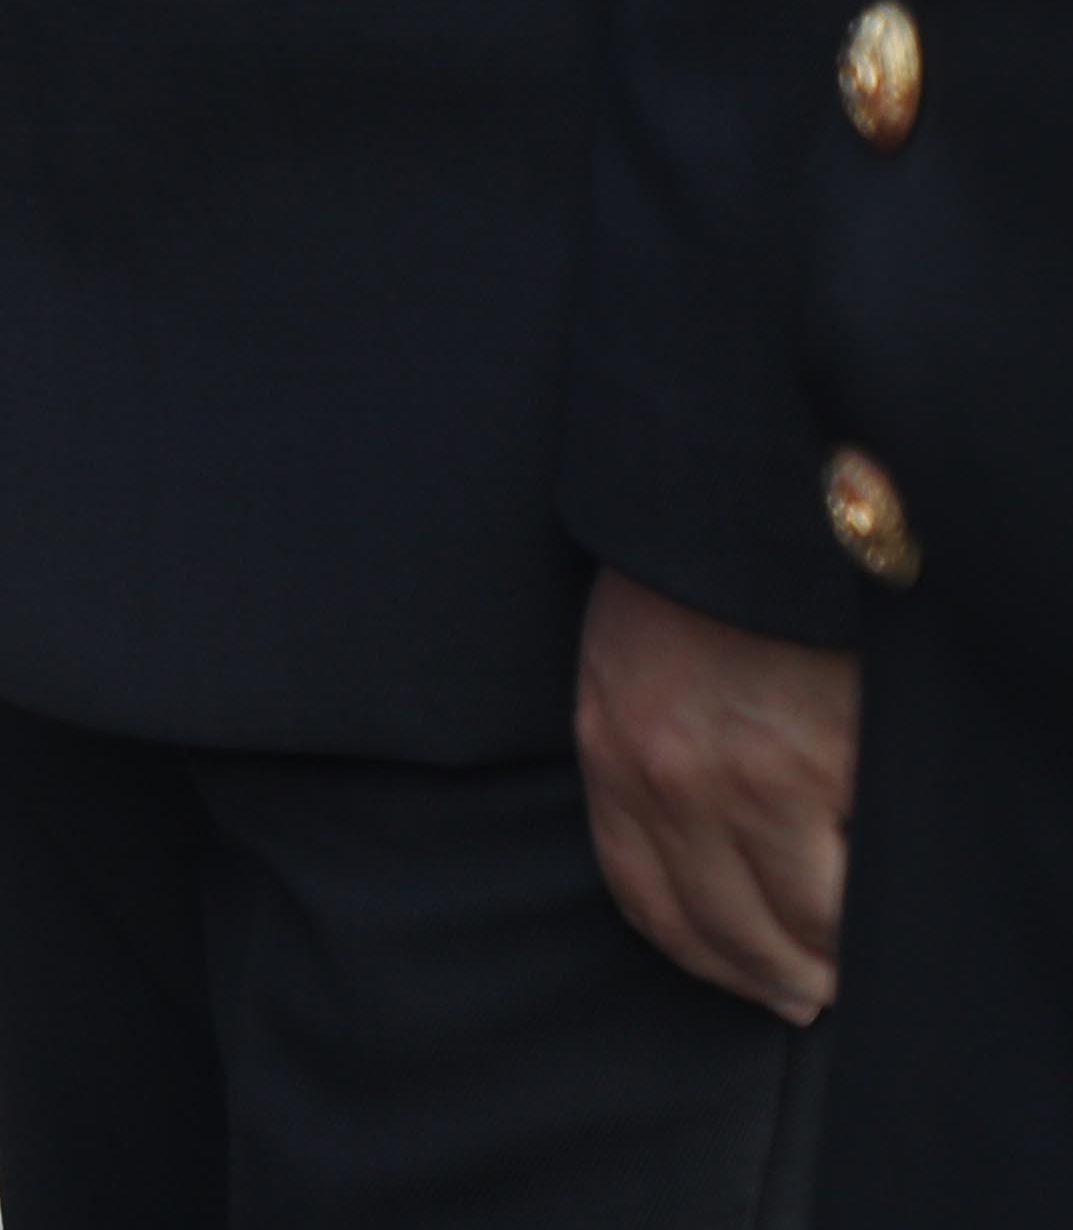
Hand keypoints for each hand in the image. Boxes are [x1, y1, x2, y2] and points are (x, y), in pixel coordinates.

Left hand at [575, 568, 853, 1022]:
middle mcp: (668, 778)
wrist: (741, 501)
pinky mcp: (826, 766)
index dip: (700, 953)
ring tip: (860, 961)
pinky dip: (873, 906)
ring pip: (800, 921)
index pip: (642, 893)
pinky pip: (855, 877)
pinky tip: (884, 905)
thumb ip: (648, 749)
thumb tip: (702, 850)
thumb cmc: (692, 578)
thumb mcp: (628, 661)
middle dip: (775, 977)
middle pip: (724, 928)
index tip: (744, 978)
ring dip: (834, 957)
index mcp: (611, 747)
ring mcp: (748, 778)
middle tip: (816, 994)